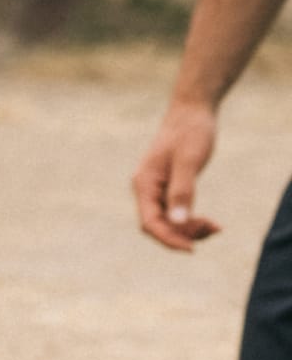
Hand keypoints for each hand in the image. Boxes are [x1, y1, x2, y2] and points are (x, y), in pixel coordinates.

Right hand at [133, 95, 221, 251]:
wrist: (192, 110)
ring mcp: (155, 189)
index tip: (192, 249)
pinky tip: (210, 222)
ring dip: (189, 229)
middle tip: (213, 228)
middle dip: (182, 234)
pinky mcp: (167, 187)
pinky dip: (191, 220)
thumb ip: (182, 192)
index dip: (169, 238)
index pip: (150, 223)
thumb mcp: (188, 161)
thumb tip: (178, 222)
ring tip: (215, 227)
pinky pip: (175, 212)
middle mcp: (146, 188)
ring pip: (167, 221)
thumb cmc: (190, 131)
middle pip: (158, 226)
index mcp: (144, 182)